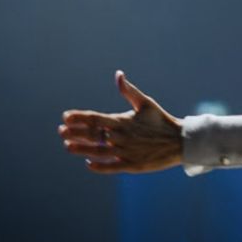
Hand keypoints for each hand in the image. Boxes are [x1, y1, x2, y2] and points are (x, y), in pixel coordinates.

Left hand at [58, 70, 183, 174]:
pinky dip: (97, 166)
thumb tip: (118, 75)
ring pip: (96, 152)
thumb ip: (129, 91)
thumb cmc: (161, 120)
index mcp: (122, 121)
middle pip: (91, 136)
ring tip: (68, 146)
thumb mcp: (146, 103)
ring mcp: (125, 153)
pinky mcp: (131, 165)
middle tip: (61, 132)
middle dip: (74, 133)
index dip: (77, 118)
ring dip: (80, 149)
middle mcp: (121, 138)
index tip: (65, 117)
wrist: (180, 141)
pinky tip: (89, 163)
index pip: (94, 119)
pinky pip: (109, 167)